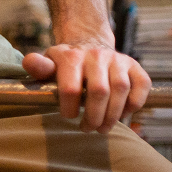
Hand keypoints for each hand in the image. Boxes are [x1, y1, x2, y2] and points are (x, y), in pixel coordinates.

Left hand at [22, 40, 150, 132]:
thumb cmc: (65, 62)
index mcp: (71, 57)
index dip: (69, 109)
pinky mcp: (134, 65)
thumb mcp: (48, 63)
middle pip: (99, 92)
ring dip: (113, 115)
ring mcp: (118, 59)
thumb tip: (29, 62)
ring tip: (103, 128)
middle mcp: (97, 55)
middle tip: (88, 129)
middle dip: (93, 117)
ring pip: (121, 90)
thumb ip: (39, 67)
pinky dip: (134, 104)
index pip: (71, 88)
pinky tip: (123, 114)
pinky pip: (141, 86)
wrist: (89, 43)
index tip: (68, 117)